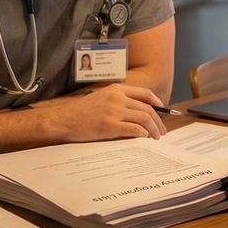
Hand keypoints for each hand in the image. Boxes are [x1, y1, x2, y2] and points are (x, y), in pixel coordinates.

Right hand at [31, 83, 165, 140]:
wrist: (64, 120)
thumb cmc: (81, 112)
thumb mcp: (102, 98)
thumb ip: (119, 101)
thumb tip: (138, 112)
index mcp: (116, 89)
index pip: (145, 94)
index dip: (157, 103)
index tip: (162, 111)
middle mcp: (117, 98)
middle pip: (147, 108)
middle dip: (158, 121)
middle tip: (161, 130)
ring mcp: (113, 111)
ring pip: (144, 118)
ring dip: (153, 129)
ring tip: (155, 136)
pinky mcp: (110, 125)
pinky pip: (134, 129)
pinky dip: (143, 134)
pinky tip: (144, 137)